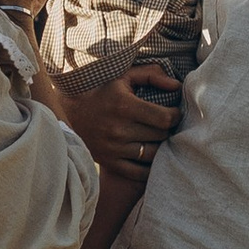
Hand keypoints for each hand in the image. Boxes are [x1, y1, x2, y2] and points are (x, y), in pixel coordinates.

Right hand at [54, 63, 182, 178]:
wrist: (71, 112)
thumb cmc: (103, 91)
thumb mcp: (125, 76)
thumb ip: (152, 75)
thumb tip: (177, 86)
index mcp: (124, 106)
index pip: (164, 118)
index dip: (175, 116)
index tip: (174, 113)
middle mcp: (119, 129)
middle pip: (160, 136)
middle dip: (168, 130)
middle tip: (166, 125)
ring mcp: (114, 148)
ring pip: (152, 154)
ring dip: (160, 147)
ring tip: (158, 139)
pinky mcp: (109, 162)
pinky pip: (139, 173)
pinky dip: (149, 167)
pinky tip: (149, 156)